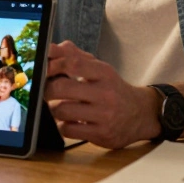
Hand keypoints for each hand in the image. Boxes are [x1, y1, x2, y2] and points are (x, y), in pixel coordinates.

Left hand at [45, 40, 160, 148]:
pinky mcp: (101, 134)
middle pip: (62, 88)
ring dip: (53, 108)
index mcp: (104, 73)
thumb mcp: (98, 69)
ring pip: (61, 110)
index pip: (72, 63)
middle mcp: (105, 93)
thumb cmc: (111, 89)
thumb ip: (74, 55)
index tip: (43, 69)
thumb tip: (49, 48)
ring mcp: (104, 115)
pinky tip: (68, 121)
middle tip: (46, 91)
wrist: (140, 114)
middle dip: (47, 89)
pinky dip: (62, 125)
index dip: (52, 65)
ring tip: (58, 106)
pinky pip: (67, 129)